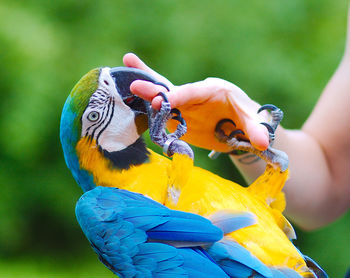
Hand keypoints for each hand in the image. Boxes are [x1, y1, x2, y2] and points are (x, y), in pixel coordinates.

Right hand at [123, 53, 269, 151]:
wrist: (241, 127)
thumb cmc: (250, 120)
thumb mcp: (255, 123)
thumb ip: (257, 130)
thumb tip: (264, 142)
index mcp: (216, 90)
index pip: (196, 91)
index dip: (181, 95)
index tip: (165, 100)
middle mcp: (197, 94)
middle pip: (175, 90)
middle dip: (156, 89)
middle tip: (136, 85)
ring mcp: (186, 106)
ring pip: (164, 98)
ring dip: (146, 94)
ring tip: (127, 81)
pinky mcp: (180, 118)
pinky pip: (162, 114)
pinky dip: (148, 109)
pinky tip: (130, 100)